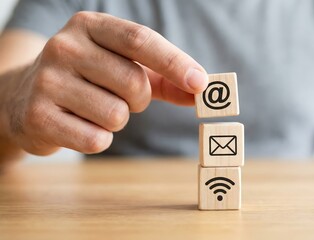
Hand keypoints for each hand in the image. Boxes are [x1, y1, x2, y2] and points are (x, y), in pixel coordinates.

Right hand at [0, 12, 207, 155]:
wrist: (25, 98)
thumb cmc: (89, 79)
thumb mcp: (124, 67)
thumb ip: (165, 78)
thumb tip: (201, 90)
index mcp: (90, 26)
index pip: (140, 40)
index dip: (175, 63)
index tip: (201, 84)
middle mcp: (64, 47)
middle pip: (134, 82)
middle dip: (139, 100)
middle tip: (122, 98)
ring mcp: (47, 81)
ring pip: (117, 115)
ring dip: (117, 120)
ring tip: (94, 109)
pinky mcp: (38, 116)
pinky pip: (96, 139)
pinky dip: (98, 138)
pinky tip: (79, 125)